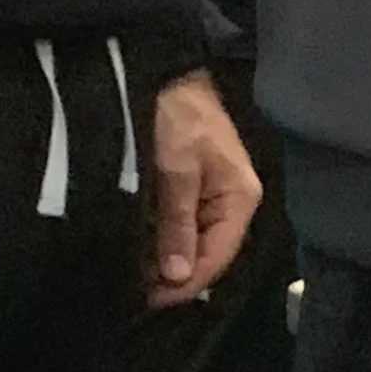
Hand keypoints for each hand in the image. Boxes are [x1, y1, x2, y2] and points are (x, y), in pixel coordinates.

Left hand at [150, 72, 263, 306]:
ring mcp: (213, 197)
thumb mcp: (176, 169)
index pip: (217, 256)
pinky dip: (159, 239)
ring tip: (130, 274)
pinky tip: (137, 248)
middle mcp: (232, 202)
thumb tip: (176, 275)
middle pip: (206, 254)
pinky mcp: (192, 190)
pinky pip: (180, 226)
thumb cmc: (176, 116)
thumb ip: (177, 223)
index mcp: (240, 198)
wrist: (163, 72)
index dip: (185, 283)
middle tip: (132, 290)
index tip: (149, 299)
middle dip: (172, 275)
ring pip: (191, 243)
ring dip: (163, 259)